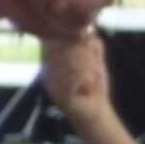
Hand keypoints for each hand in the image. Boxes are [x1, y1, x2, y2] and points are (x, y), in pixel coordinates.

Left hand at [0, 0, 115, 39]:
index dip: (84, 2)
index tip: (58, 4)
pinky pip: (65, 36)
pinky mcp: (66, 26)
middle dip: (56, 5)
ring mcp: (82, 10)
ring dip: (46, 10)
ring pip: (77, 27)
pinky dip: (46, 23)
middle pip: (89, 13)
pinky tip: (32, 5)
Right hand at [40, 23, 144, 143]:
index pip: (54, 39)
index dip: (69, 38)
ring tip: (91, 77)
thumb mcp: (95, 60)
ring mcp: (52, 84)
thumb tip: (88, 30)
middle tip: (91, 67)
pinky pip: (76, 77)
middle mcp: (47, 71)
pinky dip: (87, 79)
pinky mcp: (61, 96)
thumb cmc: (93, 86)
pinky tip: (88, 85)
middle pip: (64, 49)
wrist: (96, 113)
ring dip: (88, 67)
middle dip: (83, 54)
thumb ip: (91, 44)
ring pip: (71, 62)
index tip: (84, 44)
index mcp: (52, 61)